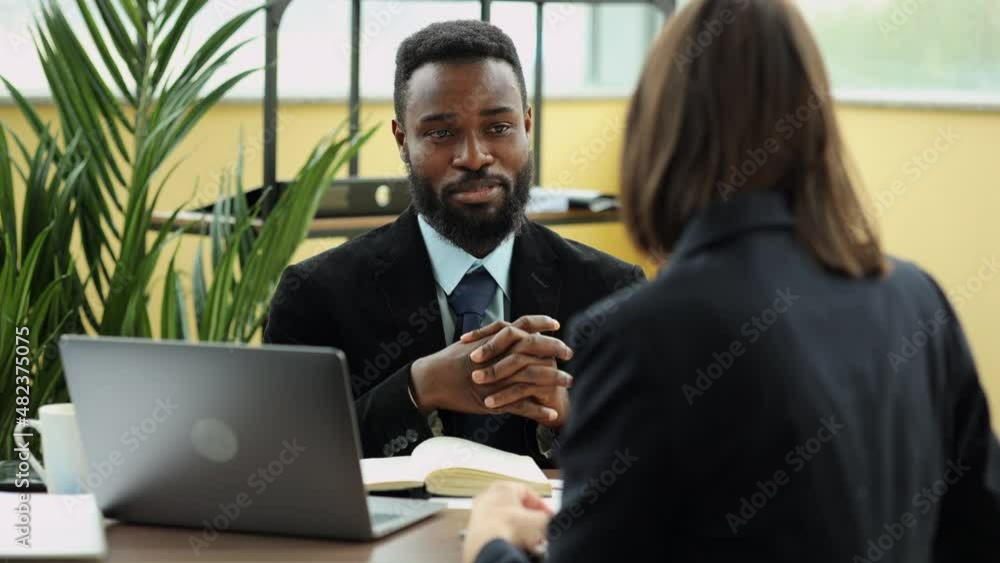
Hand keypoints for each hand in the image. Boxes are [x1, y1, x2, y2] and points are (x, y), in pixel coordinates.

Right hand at [410, 316, 571, 422]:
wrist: (432, 379)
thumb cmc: (450, 359)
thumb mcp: (473, 341)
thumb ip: (492, 336)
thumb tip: (508, 329)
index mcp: (494, 340)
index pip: (524, 325)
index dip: (542, 323)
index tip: (557, 325)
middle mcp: (498, 356)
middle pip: (534, 349)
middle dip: (555, 350)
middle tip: (570, 353)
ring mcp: (497, 379)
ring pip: (532, 377)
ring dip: (554, 380)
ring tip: (570, 382)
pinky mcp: (493, 400)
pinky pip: (521, 406)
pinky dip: (538, 411)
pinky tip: (552, 414)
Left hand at [462, 482, 552, 562]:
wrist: (488, 544)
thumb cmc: (508, 527)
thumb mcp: (538, 521)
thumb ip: (547, 517)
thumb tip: (549, 520)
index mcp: (505, 486)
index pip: (529, 492)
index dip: (542, 506)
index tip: (548, 516)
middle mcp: (489, 495)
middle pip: (516, 506)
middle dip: (530, 519)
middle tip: (540, 529)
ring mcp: (480, 510)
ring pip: (506, 518)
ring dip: (520, 528)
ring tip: (529, 540)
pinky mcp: (475, 527)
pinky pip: (496, 528)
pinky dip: (507, 534)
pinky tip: (515, 543)